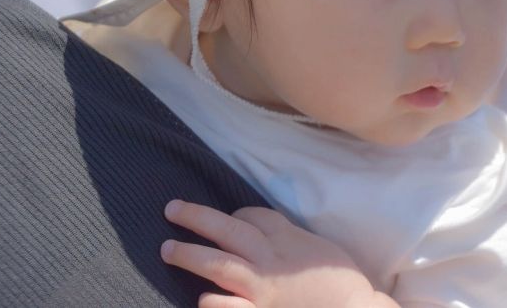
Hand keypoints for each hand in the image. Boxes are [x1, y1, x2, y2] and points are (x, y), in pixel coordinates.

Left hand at [161, 200, 399, 307]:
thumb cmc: (339, 279)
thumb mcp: (316, 247)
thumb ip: (288, 238)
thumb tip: (264, 230)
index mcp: (286, 240)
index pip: (251, 217)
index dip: (234, 216)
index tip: (227, 221)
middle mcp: (270, 261)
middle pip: (229, 231)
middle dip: (198, 218)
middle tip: (171, 209)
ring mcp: (263, 290)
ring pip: (221, 265)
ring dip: (192, 255)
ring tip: (168, 248)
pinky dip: (217, 302)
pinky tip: (203, 298)